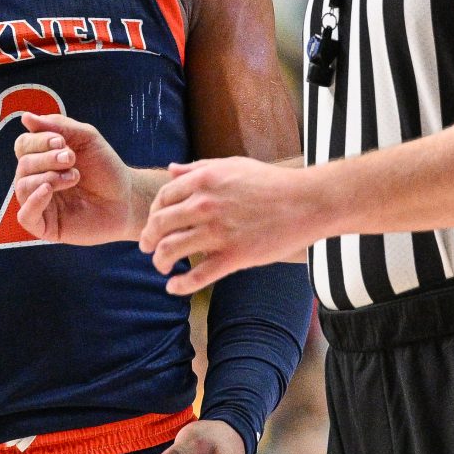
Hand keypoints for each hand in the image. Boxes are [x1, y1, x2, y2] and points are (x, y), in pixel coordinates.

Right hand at [12, 112, 143, 243]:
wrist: (127, 198)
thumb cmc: (106, 167)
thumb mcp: (86, 138)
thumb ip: (58, 126)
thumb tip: (26, 117)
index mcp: (43, 159)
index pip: (23, 145)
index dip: (37, 141)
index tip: (62, 142)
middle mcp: (37, 180)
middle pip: (23, 165)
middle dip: (46, 159)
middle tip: (71, 159)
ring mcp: (40, 204)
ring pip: (22, 187)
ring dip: (47, 177)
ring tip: (73, 177)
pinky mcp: (46, 226)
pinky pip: (25, 216)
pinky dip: (33, 201)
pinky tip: (49, 190)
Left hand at [140, 158, 321, 294]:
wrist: (307, 202)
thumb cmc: (271, 182)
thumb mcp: (232, 165)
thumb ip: (198, 168)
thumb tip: (171, 169)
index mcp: (204, 180)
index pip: (162, 199)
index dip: (153, 214)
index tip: (154, 224)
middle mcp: (205, 205)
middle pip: (159, 225)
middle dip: (148, 239)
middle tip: (146, 248)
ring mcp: (219, 232)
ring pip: (171, 251)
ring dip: (160, 262)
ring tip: (161, 267)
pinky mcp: (234, 257)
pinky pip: (197, 276)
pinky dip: (180, 285)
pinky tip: (173, 287)